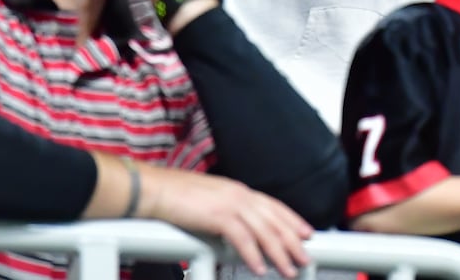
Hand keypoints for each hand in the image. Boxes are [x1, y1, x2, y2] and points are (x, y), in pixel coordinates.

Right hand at [138, 164, 312, 277]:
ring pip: (264, 231)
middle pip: (274, 220)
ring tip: (288, 269)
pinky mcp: (217, 215)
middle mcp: (239, 194)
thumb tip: (237, 229)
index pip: (273, 206)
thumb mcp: (209, 201)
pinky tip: (260, 268)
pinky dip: (253, 255)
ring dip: (279, 253)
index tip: (306, 233)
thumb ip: (226, 212)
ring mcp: (230, 203)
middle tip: (306, 258)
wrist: (153, 190)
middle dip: (293, 241)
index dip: (292, 221)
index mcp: (238, 190)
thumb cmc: (175, 197)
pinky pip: (242, 239)